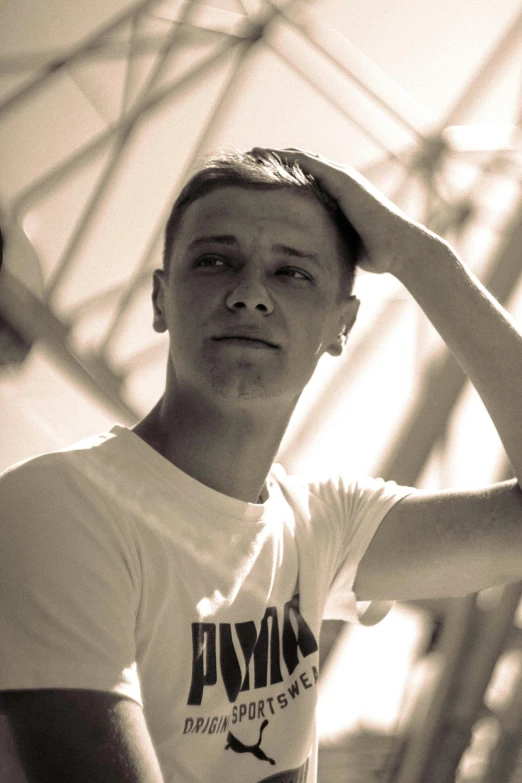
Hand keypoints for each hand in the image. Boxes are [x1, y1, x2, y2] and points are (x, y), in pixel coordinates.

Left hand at [252, 147, 448, 275]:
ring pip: (299, 158)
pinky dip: (284, 157)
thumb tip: (307, 264)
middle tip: (242, 162)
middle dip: (271, 162)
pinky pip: (307, 162)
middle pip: (297, 164)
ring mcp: (340, 177)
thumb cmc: (375, 254)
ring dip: (273, 155)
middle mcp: (337, 181)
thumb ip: (325, 243)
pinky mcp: (342, 178)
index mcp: (335, 195)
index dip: (277, 177)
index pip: (301, 180)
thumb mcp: (340, 244)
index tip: (253, 181)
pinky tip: (263, 156)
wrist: (400, 249)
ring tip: (247, 154)